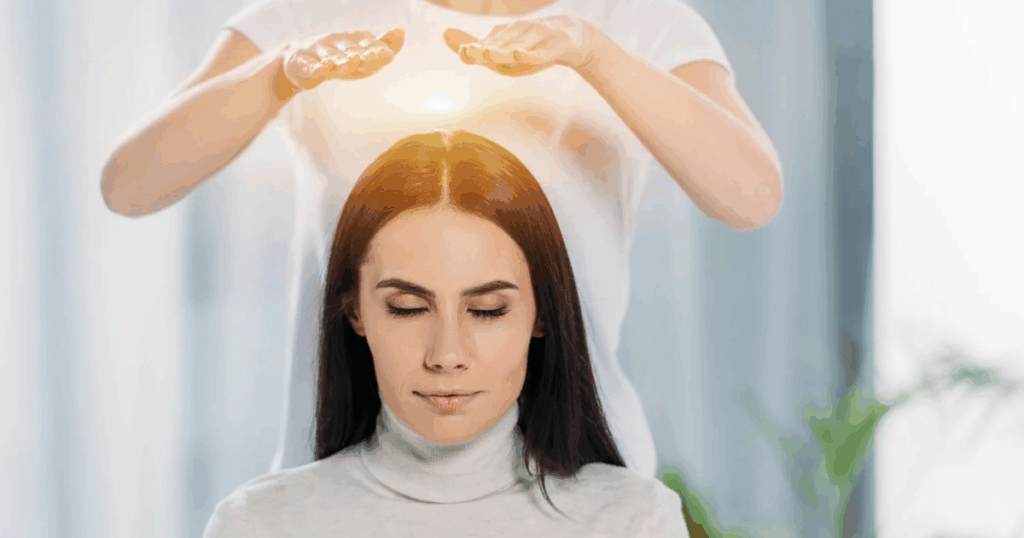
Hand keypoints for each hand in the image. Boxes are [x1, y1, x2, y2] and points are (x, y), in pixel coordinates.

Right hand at [281, 28, 404, 90]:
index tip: (388, 55)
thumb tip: (401, 31)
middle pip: (349, 49)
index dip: (377, 49)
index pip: (367, 43)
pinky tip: (322, 68)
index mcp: (352, 41)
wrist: (298, 59)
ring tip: (350, 62)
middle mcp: (336, 43)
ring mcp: (318, 52)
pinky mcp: (302, 63)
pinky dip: (316, 66)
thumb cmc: (338, 58)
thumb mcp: (361, 54)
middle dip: (360, 54)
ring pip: (330, 56)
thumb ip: (383, 45)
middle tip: (371, 58)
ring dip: (340, 60)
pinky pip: (309, 65)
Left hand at [443, 16, 594, 76]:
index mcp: (506, 35)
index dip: (476, 48)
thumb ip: (476, 47)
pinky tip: (523, 56)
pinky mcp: (559, 43)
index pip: (488, 42)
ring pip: (522, 45)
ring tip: (492, 54)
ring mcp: (540, 35)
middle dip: (488, 48)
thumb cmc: (531, 47)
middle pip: (502, 42)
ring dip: (507, 50)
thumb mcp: (504, 50)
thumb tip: (445, 35)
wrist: (571, 38)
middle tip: (472, 52)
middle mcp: (520, 31)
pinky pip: (545, 51)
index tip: (464, 51)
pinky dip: (534, 54)